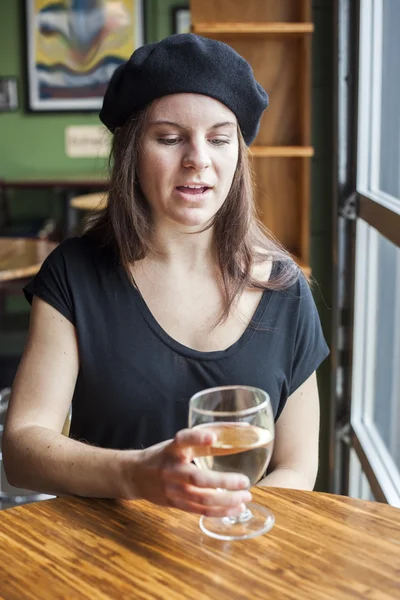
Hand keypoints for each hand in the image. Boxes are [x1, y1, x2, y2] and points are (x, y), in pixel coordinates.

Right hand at [126, 428, 251, 516]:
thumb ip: (205, 438)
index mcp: (172, 448)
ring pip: (202, 499)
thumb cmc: (165, 455)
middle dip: (223, 481)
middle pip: (197, 478)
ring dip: (227, 500)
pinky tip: (235, 508)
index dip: (197, 437)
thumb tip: (243, 429)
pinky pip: (200, 510)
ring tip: (245, 496)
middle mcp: (171, 469)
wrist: (135, 475)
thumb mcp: (179, 444)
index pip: (183, 440)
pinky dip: (220, 511)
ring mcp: (172, 489)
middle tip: (245, 481)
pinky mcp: (175, 504)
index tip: (212, 437)